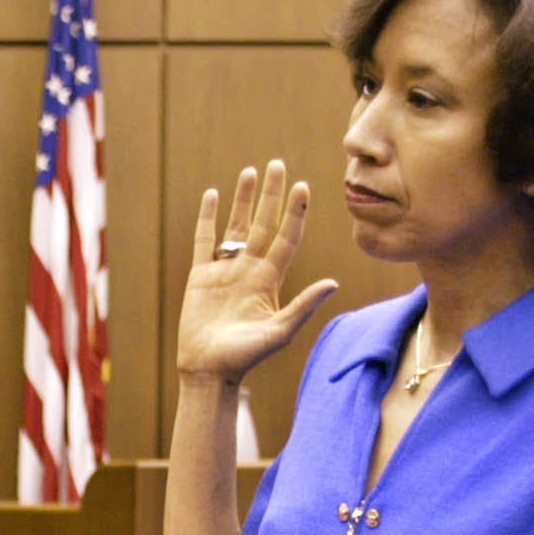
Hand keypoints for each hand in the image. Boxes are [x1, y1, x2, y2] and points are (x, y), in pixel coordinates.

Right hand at [176, 160, 337, 385]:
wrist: (209, 370)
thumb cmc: (245, 357)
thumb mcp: (280, 332)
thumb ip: (303, 305)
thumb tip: (333, 283)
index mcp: (270, 280)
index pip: (286, 237)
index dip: (295, 213)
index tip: (303, 187)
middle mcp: (249, 269)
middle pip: (262, 223)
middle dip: (270, 194)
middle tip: (277, 164)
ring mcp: (225, 271)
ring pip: (235, 226)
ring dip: (242, 199)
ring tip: (249, 171)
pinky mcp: (200, 276)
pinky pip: (204, 240)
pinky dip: (208, 218)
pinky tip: (213, 195)